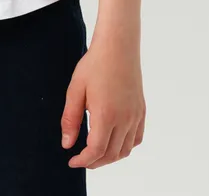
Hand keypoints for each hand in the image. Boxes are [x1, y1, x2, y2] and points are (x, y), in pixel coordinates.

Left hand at [60, 37, 145, 169]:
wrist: (118, 46)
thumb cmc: (95, 64)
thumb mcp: (75, 89)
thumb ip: (70, 119)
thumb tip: (67, 144)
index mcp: (106, 115)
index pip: (96, 151)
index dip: (83, 161)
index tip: (72, 161)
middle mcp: (124, 119)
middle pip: (111, 154)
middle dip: (95, 162)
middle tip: (81, 159)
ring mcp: (135, 116)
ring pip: (125, 150)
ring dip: (110, 157)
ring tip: (95, 153)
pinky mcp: (141, 111)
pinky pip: (136, 138)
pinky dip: (125, 147)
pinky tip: (114, 142)